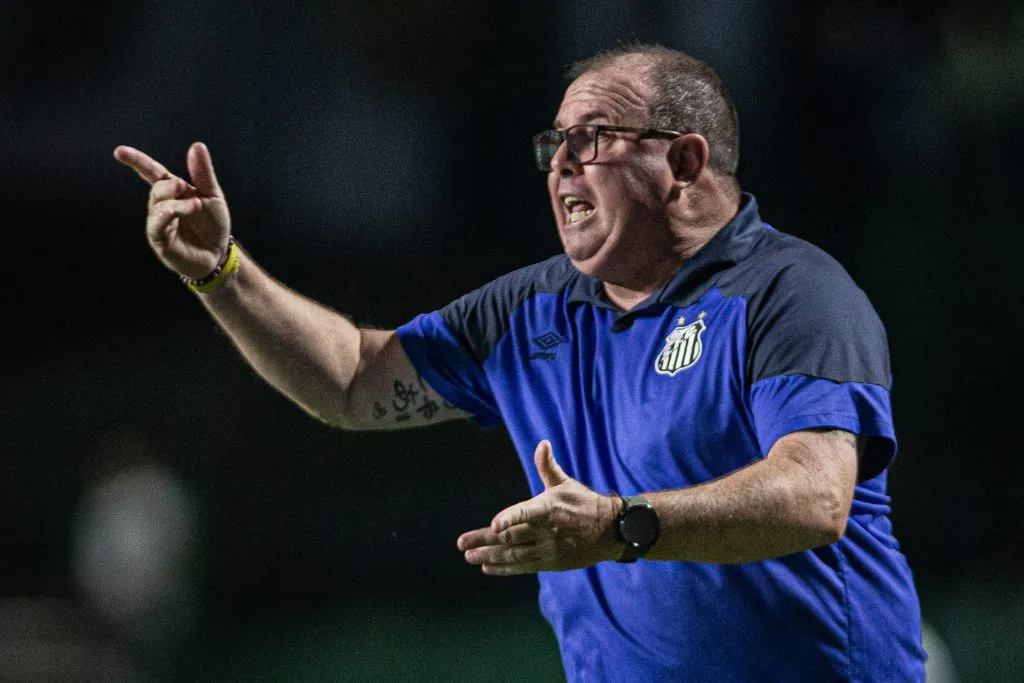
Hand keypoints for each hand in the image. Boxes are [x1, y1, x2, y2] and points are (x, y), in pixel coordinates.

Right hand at [114, 142, 231, 278]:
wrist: (219, 254)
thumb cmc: (214, 225)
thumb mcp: (213, 196)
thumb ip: (203, 173)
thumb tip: (197, 145)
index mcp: (174, 192)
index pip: (152, 172)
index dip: (137, 161)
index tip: (120, 151)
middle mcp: (163, 205)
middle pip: (157, 189)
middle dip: (168, 186)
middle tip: (182, 187)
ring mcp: (159, 223)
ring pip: (158, 207)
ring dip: (176, 204)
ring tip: (196, 205)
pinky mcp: (160, 240)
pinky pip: (156, 226)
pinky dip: (164, 217)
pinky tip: (173, 213)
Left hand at [457, 440, 621, 575]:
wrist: (610, 531)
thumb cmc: (584, 503)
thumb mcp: (566, 483)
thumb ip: (548, 466)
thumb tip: (542, 443)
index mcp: (549, 508)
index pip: (526, 513)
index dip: (509, 518)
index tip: (493, 524)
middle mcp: (547, 530)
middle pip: (511, 537)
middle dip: (484, 541)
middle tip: (462, 544)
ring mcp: (549, 549)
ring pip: (514, 554)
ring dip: (489, 556)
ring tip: (470, 556)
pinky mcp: (551, 562)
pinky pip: (524, 566)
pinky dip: (505, 567)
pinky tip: (488, 567)